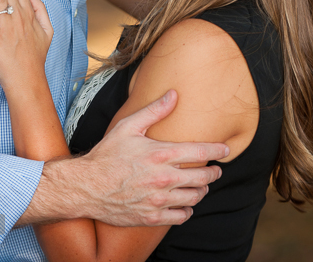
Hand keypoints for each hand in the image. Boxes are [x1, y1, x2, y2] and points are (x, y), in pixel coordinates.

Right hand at [25, 90, 228, 226]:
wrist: (87, 186)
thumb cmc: (107, 154)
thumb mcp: (128, 126)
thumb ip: (154, 111)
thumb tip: (174, 94)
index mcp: (160, 154)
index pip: (200, 151)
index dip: (217, 150)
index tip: (226, 150)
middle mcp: (164, 178)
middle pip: (202, 177)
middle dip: (213, 172)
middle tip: (216, 169)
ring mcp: (159, 200)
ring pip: (194, 198)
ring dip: (202, 191)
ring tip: (202, 186)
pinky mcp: (152, 217)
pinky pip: (180, 217)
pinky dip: (187, 210)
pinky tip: (185, 204)